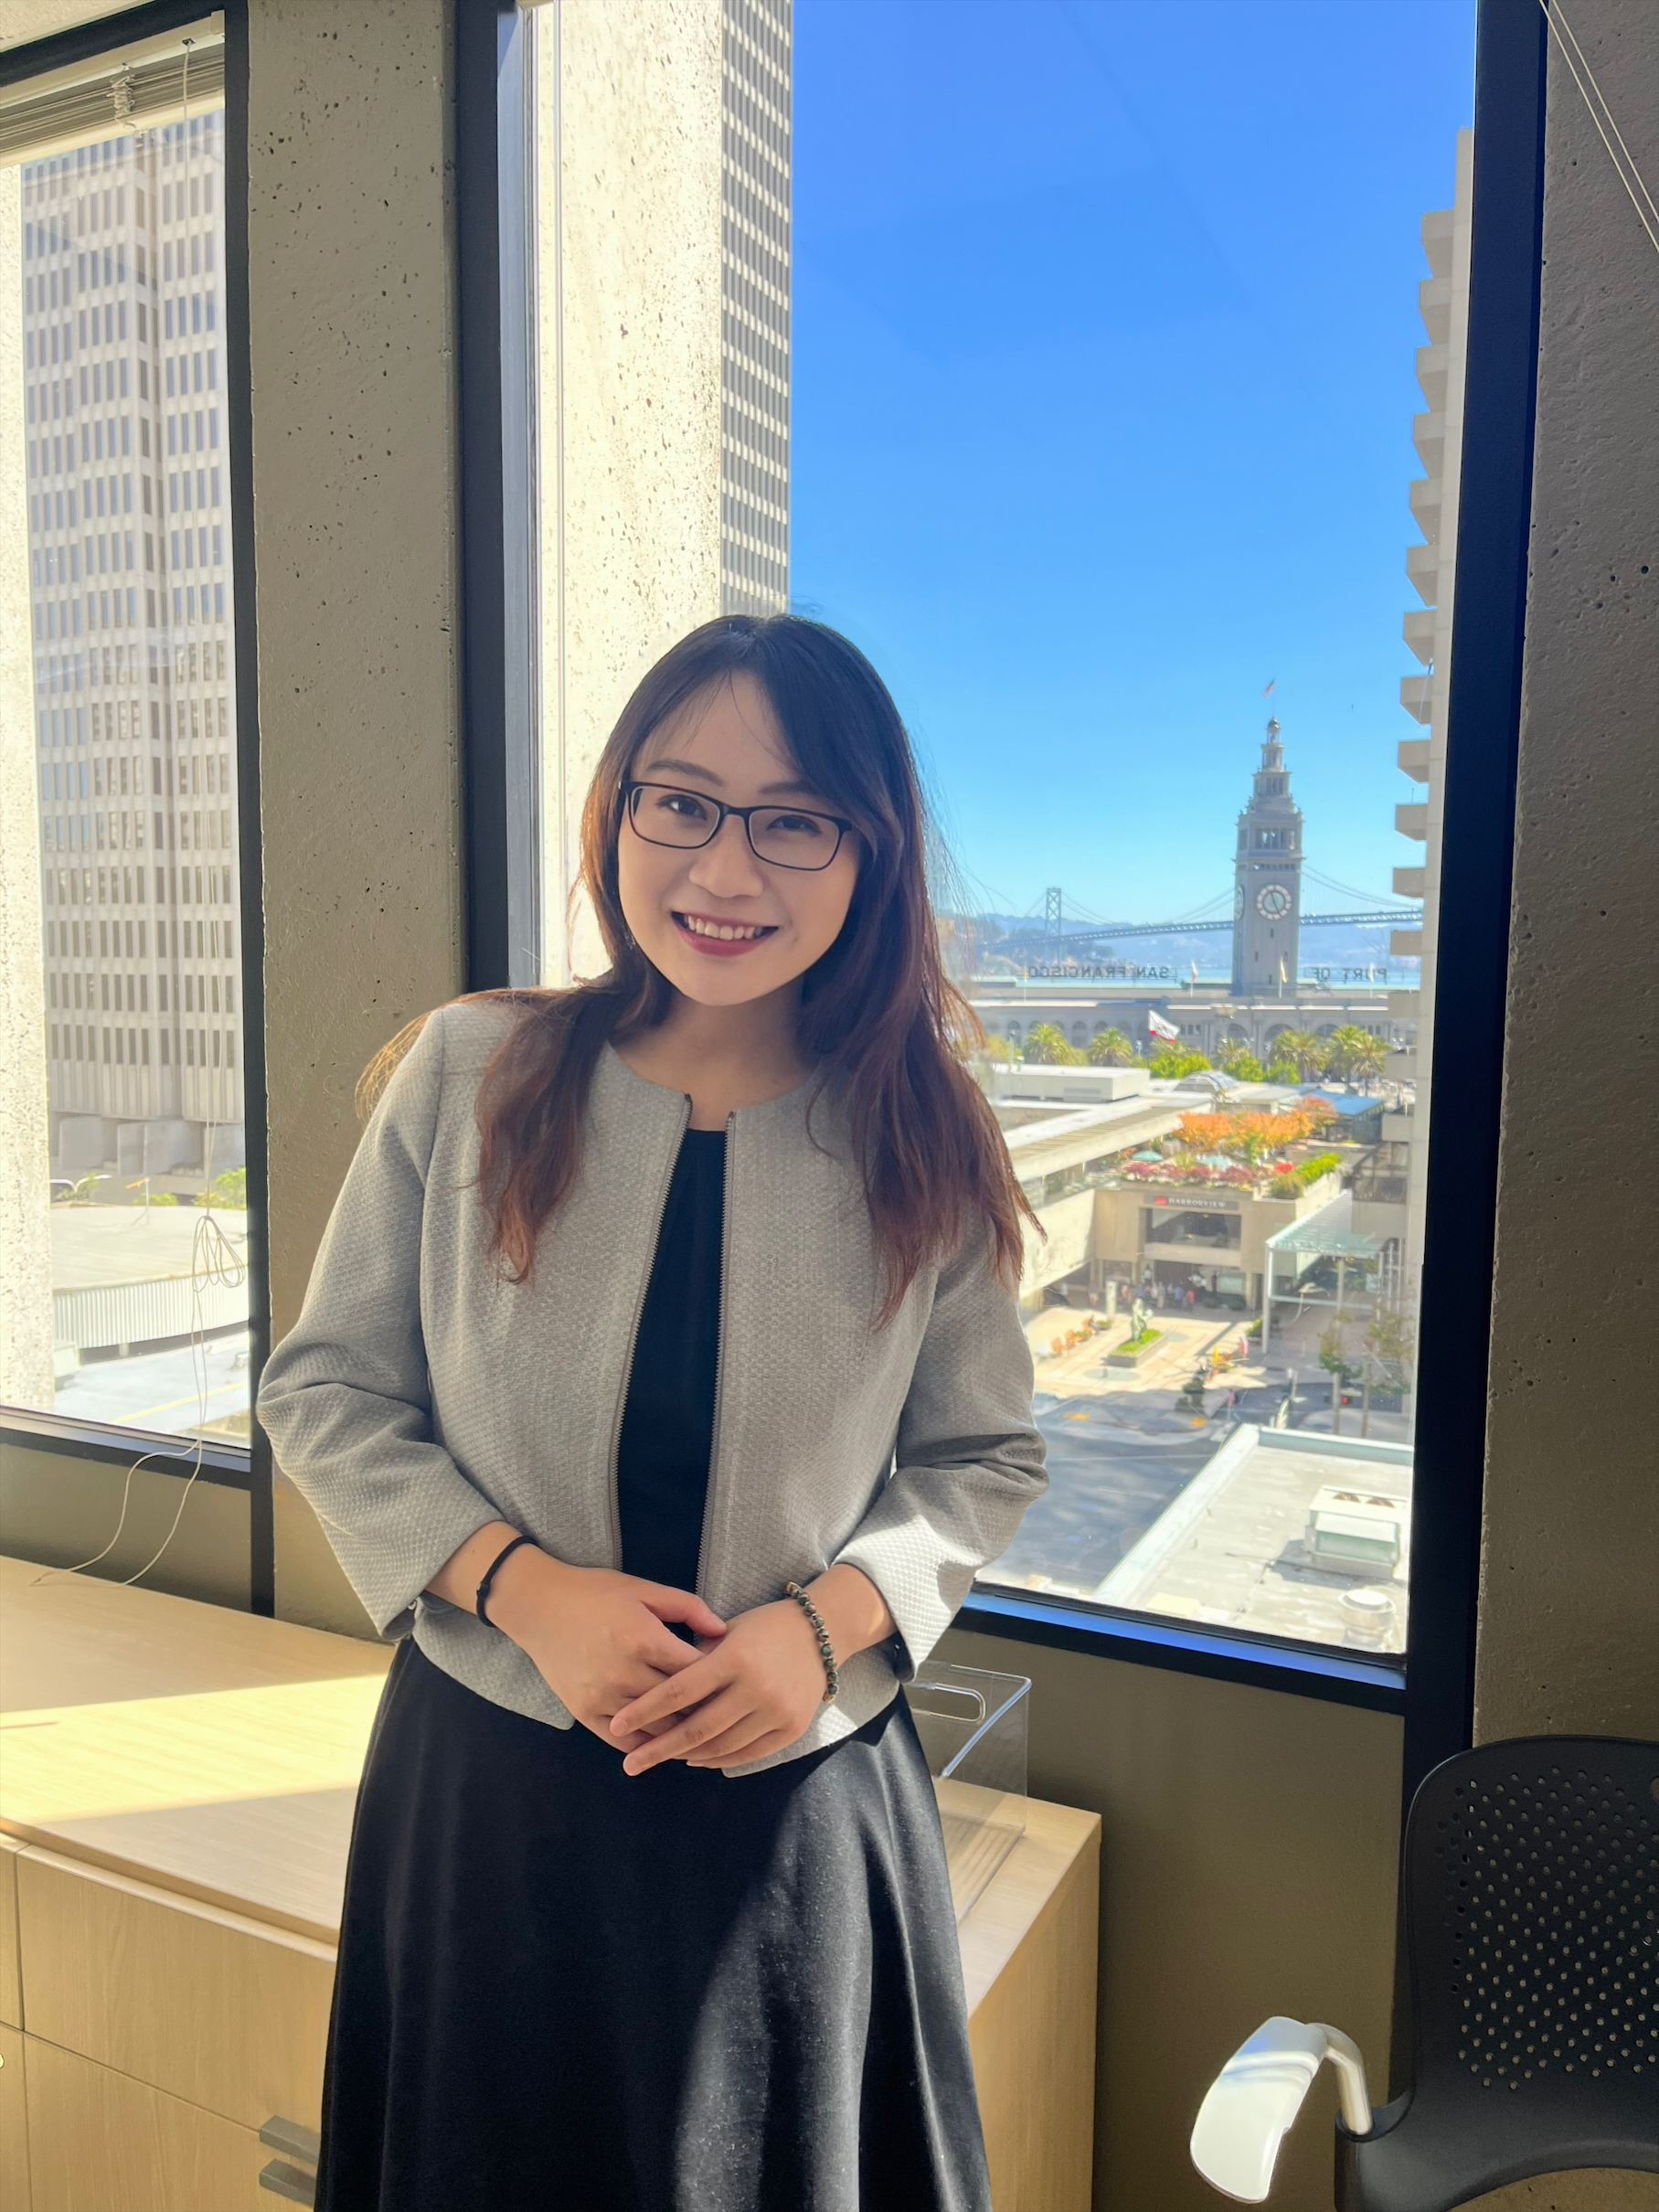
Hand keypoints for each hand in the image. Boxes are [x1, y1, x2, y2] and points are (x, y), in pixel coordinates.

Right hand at [485, 1546, 727, 1750]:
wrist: (539, 1606)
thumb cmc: (595, 1592)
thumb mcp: (644, 1589)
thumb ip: (688, 1607)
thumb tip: (723, 1631)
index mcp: (645, 1639)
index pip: (698, 1671)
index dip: (721, 1677)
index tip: (735, 1680)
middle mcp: (626, 1673)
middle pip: (681, 1704)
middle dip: (707, 1708)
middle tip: (727, 1711)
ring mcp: (603, 1697)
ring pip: (657, 1728)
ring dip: (681, 1731)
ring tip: (704, 1730)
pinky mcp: (584, 1713)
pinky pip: (625, 1741)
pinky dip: (648, 1744)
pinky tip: (665, 1742)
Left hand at [608, 1597, 828, 1773]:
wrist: (822, 1633)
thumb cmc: (765, 1626)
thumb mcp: (728, 1630)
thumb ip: (694, 1657)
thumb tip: (657, 1689)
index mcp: (734, 1657)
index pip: (680, 1690)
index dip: (646, 1710)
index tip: (617, 1724)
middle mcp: (756, 1687)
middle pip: (697, 1728)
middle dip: (658, 1749)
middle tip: (630, 1763)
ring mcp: (776, 1711)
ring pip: (721, 1747)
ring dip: (687, 1756)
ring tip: (661, 1758)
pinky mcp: (792, 1729)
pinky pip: (748, 1754)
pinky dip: (719, 1760)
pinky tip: (696, 1759)